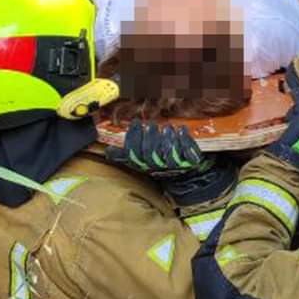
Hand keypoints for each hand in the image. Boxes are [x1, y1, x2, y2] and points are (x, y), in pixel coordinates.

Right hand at [106, 120, 232, 205]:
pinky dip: (185, 140)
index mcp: (145, 165)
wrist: (190, 176)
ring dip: (166, 139)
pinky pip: (187, 152)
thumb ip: (127, 154)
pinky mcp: (191, 162)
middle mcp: (158, 168)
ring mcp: (175, 166)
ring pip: (168, 153)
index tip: (135, 123)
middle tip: (150, 125)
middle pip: (150, 154)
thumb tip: (108, 151)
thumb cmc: (164, 162)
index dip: (133, 139)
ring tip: (166, 127)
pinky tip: (182, 130)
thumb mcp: (144, 159)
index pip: (134, 155)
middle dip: (149, 138)